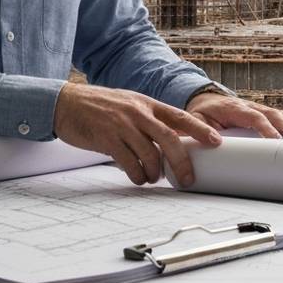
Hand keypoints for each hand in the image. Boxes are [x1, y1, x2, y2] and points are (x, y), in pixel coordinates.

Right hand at [52, 83, 219, 186]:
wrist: (66, 103)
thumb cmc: (100, 106)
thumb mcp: (130, 104)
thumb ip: (150, 118)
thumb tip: (172, 139)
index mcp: (147, 103)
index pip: (180, 117)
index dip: (200, 129)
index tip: (216, 141)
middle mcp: (138, 113)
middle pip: (169, 139)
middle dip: (182, 162)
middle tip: (188, 179)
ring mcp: (122, 125)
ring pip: (150, 155)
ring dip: (155, 173)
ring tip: (153, 178)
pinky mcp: (107, 139)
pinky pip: (129, 163)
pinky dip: (137, 175)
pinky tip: (137, 177)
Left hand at [186, 93, 282, 139]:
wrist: (204, 99)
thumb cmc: (201, 112)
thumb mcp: (196, 120)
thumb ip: (202, 130)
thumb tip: (215, 141)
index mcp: (233, 108)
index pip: (253, 117)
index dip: (265, 127)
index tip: (275, 139)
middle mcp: (248, 106)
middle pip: (270, 114)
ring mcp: (256, 108)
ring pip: (276, 112)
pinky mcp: (260, 112)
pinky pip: (278, 114)